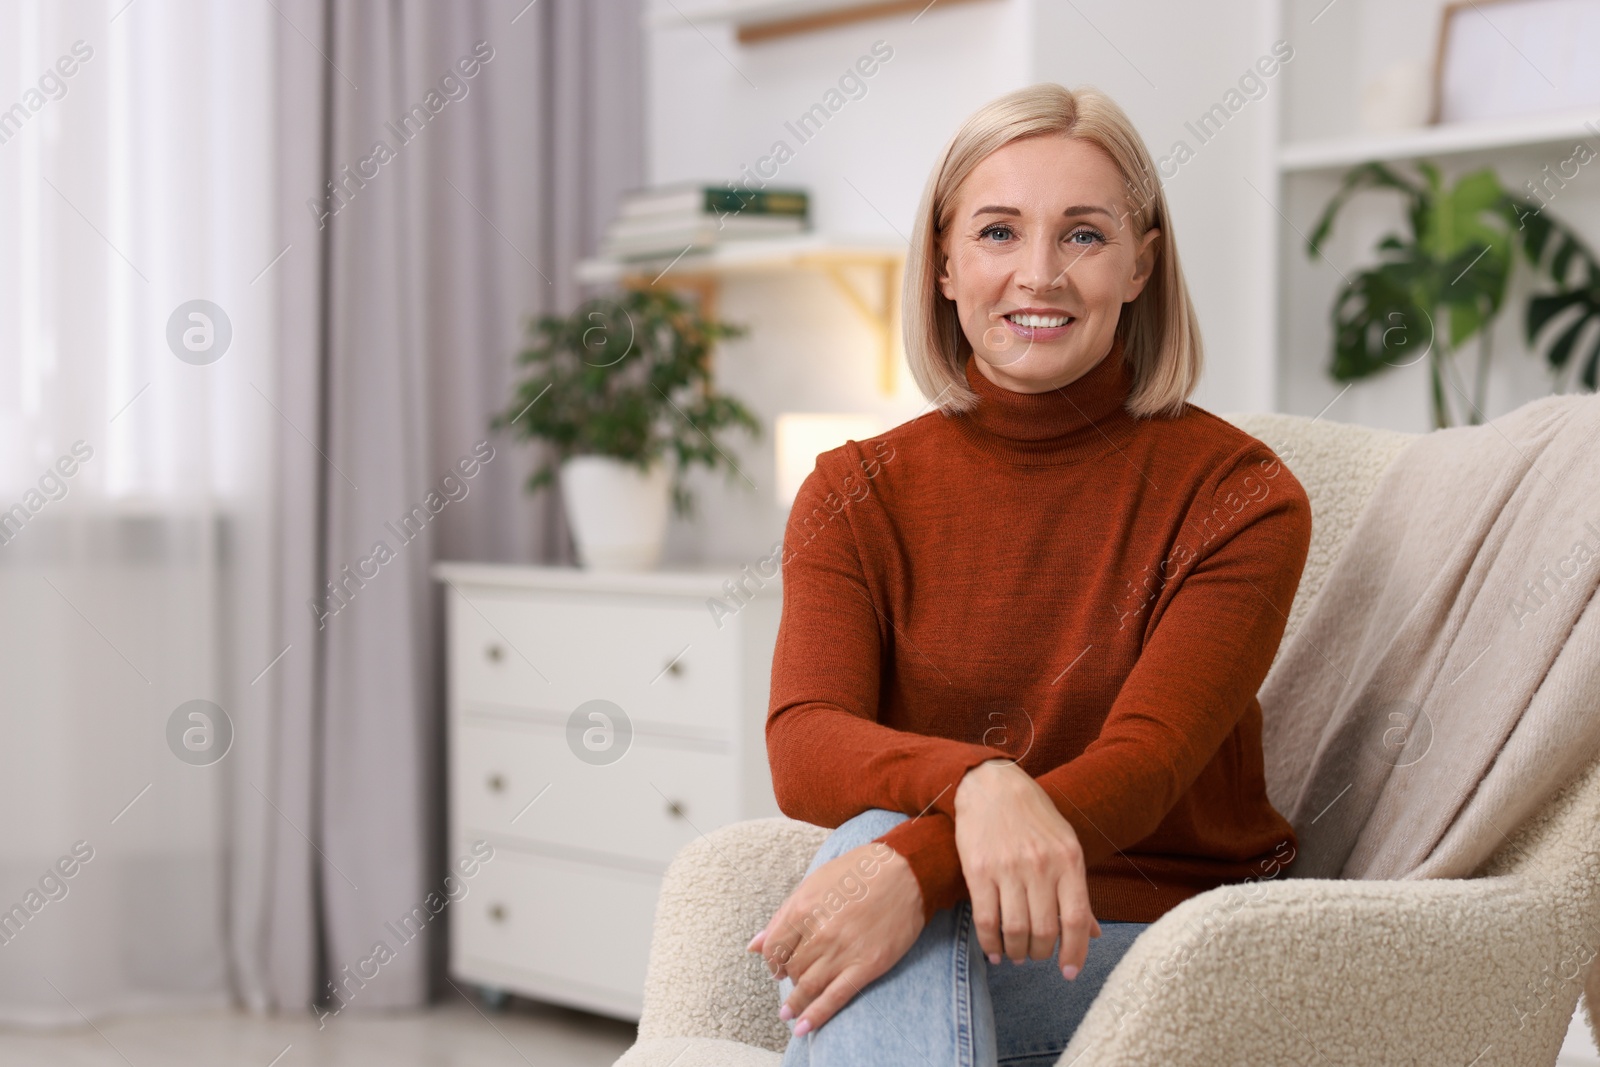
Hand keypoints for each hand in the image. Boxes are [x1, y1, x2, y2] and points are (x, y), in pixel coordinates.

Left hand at [746, 840, 923, 1036]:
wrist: (904, 872)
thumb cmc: (857, 873)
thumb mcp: (813, 884)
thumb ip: (782, 916)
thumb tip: (754, 946)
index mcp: (803, 909)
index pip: (773, 949)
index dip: (772, 961)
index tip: (777, 966)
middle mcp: (819, 932)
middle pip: (791, 968)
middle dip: (789, 976)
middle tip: (792, 979)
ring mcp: (843, 951)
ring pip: (808, 985)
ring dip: (796, 1001)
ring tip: (789, 1013)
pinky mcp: (866, 965)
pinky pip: (835, 996)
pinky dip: (816, 1015)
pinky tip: (804, 1026)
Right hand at [954, 759, 1100, 977]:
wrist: (991, 785)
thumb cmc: (1033, 817)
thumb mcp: (1065, 846)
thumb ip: (1077, 891)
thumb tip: (1093, 933)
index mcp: (1068, 860)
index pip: (1076, 919)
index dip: (1075, 953)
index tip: (1068, 972)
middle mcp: (1040, 866)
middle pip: (1045, 930)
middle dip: (1042, 953)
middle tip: (1036, 955)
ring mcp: (1008, 868)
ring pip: (1015, 930)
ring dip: (1017, 951)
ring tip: (1016, 953)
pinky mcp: (978, 870)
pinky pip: (986, 920)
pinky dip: (990, 943)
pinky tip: (994, 950)